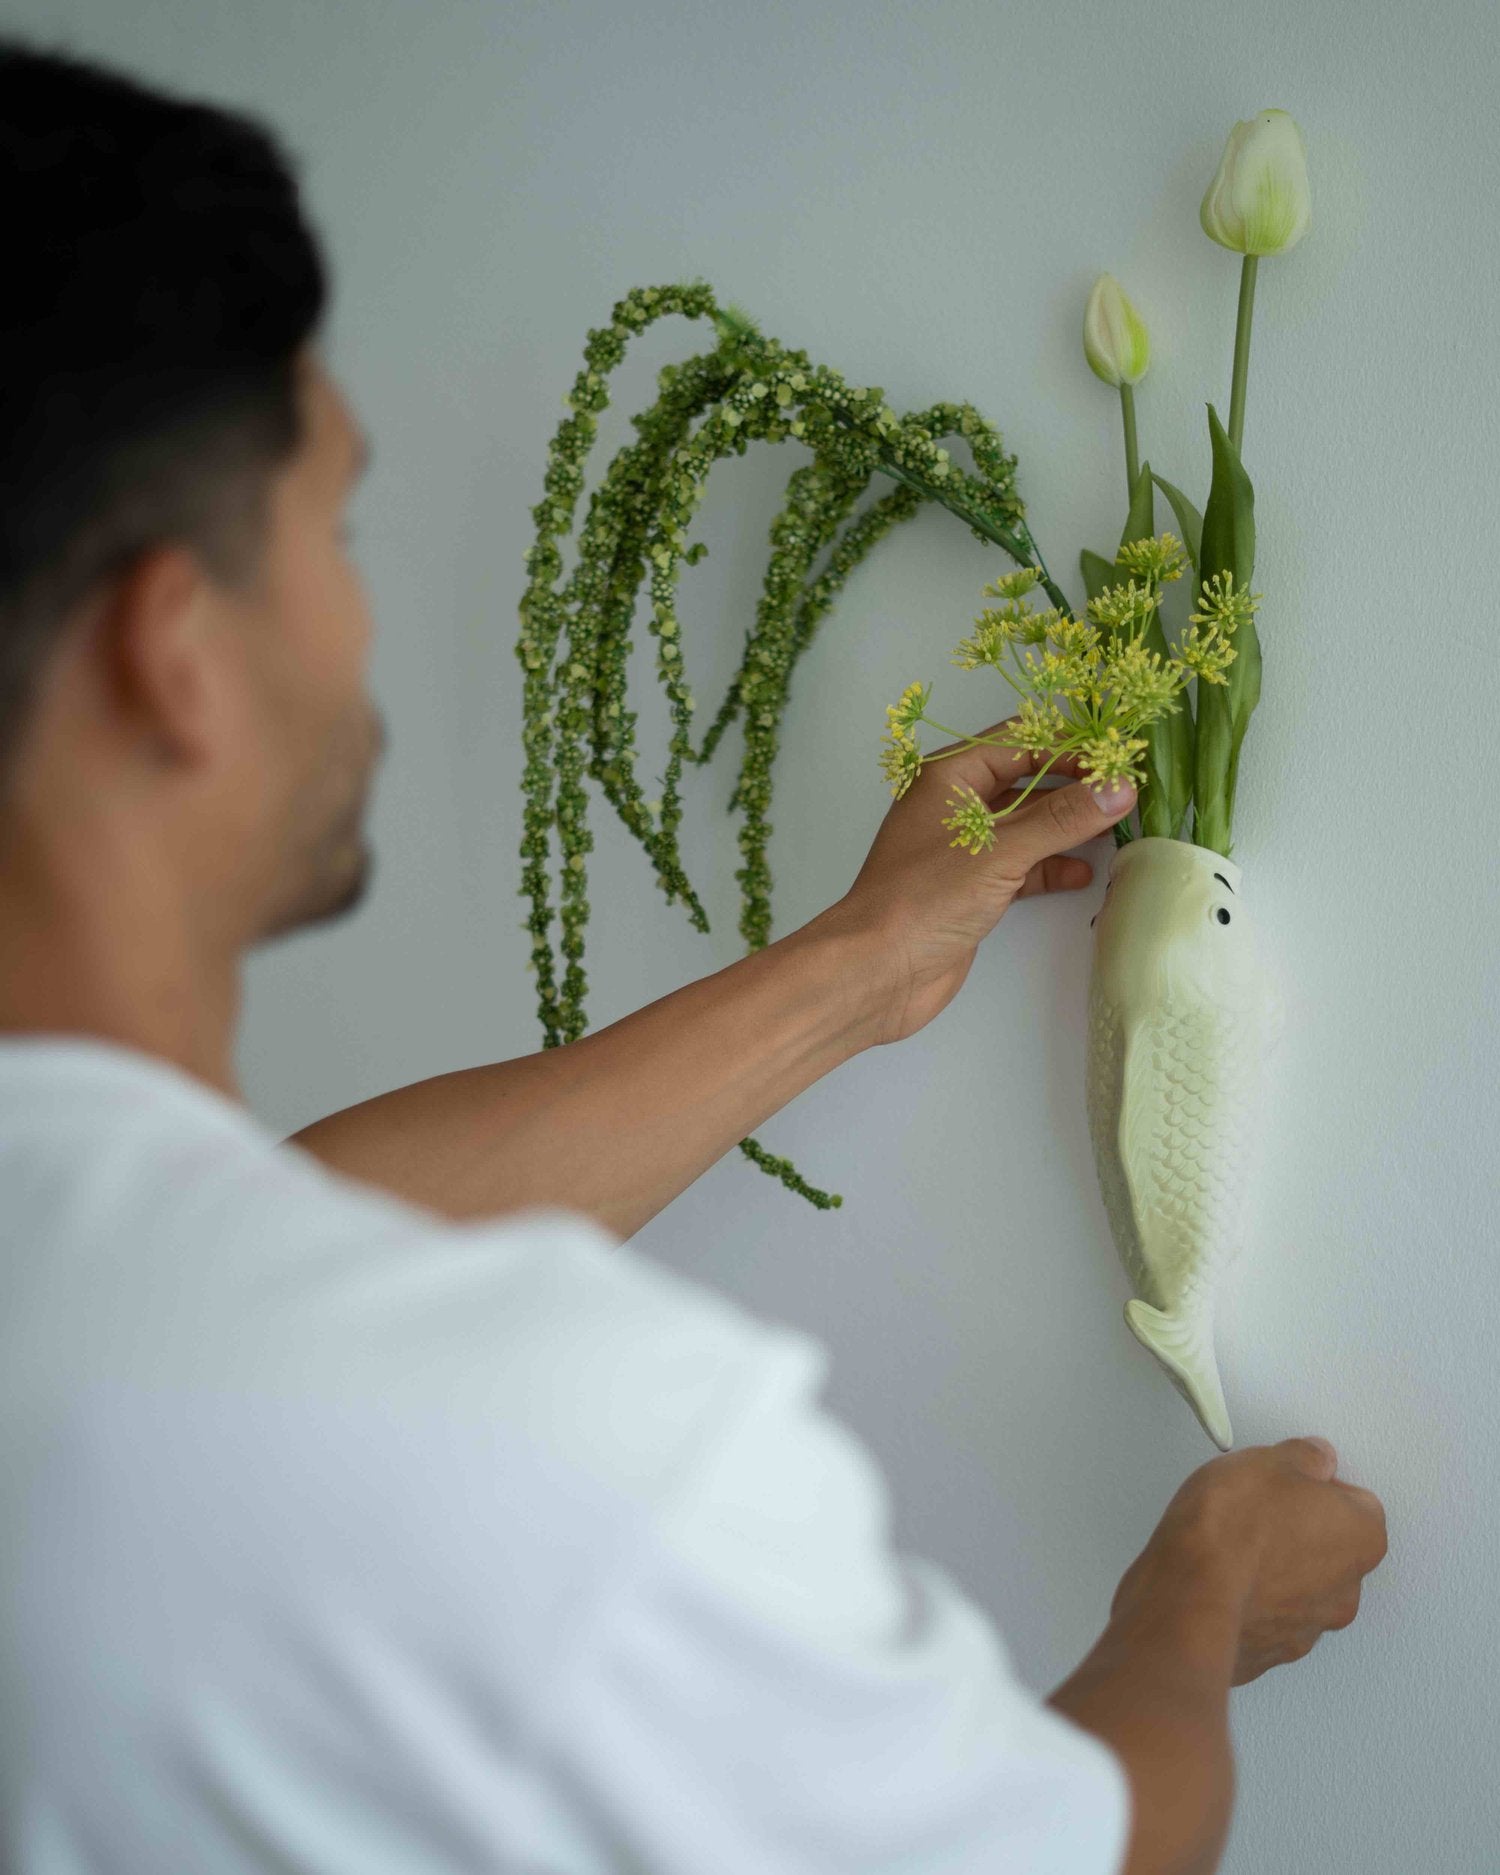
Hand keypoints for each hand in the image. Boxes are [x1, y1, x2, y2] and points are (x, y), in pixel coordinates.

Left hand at [826, 714, 1136, 1047]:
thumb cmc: (924, 897)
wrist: (877, 970)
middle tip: (1126, 792)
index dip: (1070, 746)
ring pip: (1027, 827)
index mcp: (949, 777)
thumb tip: (1118, 787)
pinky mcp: (971, 890)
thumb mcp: (1000, 850)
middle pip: (1027, 782)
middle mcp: (955, 806)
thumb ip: (1062, 818)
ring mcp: (963, 850)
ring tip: (1117, 830)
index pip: (1021, 742)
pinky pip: (1021, 867)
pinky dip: (1050, 868)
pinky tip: (1083, 873)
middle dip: (1074, 787)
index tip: (1118, 757)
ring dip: (1067, 829)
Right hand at [1111, 1436, 1388, 1687]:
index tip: (1288, 1479)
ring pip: (1302, 1588)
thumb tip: (1314, 1460)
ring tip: (1232, 1549)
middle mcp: (1346, 1589)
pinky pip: (1269, 1618)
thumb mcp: (1268, 1460)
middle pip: (1332, 1549)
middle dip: (1301, 1531)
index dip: (1318, 1486)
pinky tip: (1221, 1581)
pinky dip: (1252, 1601)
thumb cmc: (1233, 1529)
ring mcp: (1309, 1627)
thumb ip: (1304, 1457)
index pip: (1358, 1503)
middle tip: (1258, 1511)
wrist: (1190, 1598)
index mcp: (1360, 1538)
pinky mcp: (1271, 1652)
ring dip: (1277, 1570)